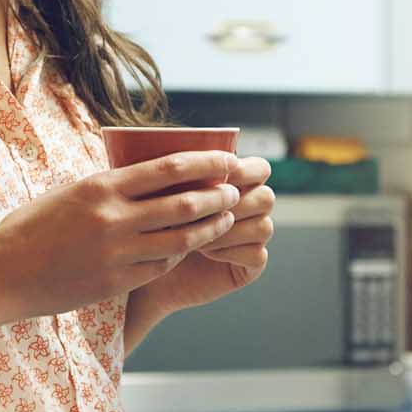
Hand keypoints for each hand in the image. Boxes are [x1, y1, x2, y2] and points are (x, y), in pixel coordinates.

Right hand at [0, 150, 241, 321]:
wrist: (1, 275)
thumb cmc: (31, 228)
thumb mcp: (68, 192)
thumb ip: (109, 185)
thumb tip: (150, 174)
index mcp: (101, 187)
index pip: (169, 169)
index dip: (207, 165)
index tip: (228, 161)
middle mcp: (113, 218)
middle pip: (184, 204)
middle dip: (218, 197)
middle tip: (235, 193)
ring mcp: (116, 254)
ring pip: (181, 239)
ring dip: (209, 228)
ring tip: (224, 221)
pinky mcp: (115, 283)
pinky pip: (161, 266)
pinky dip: (179, 254)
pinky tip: (188, 247)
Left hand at [135, 156, 274, 317]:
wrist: (144, 267)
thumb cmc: (149, 224)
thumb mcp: (159, 194)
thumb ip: (177, 172)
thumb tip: (183, 143)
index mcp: (236, 184)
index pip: (260, 169)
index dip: (246, 169)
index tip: (221, 174)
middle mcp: (250, 209)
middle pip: (267, 197)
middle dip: (237, 202)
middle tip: (206, 208)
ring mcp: (252, 239)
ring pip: (263, 226)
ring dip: (229, 229)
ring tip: (196, 233)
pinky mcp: (250, 266)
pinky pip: (256, 255)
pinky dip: (230, 252)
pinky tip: (204, 252)